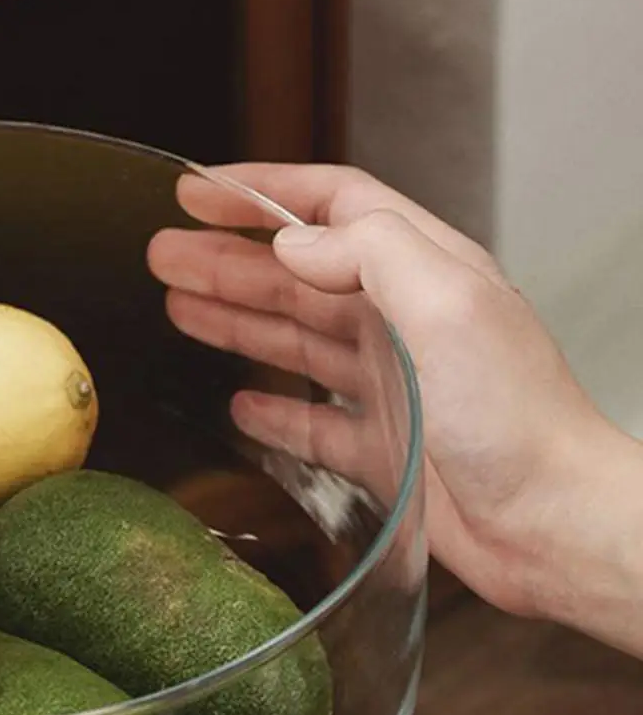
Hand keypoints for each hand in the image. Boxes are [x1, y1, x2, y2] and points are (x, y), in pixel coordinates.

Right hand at [148, 164, 642, 654]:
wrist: (552, 525)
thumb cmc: (519, 419)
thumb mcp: (449, 308)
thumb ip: (371, 255)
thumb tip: (291, 244)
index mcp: (427, 271)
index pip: (333, 206)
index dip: (262, 191)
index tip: (198, 190)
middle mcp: (406, 321)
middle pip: (299, 273)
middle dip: (227, 258)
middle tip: (163, 253)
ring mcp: (394, 385)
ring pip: (296, 340)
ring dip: (235, 320)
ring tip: (178, 307)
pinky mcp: (385, 448)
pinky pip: (311, 423)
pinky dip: (271, 413)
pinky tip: (238, 407)